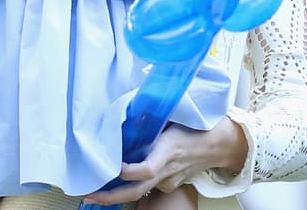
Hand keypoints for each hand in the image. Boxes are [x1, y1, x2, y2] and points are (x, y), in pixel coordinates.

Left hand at [81, 120, 246, 204]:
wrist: (219, 145)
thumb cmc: (196, 127)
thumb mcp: (174, 118)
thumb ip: (152, 120)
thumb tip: (126, 111)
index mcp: (169, 150)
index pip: (148, 169)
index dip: (129, 172)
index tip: (113, 168)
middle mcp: (168, 169)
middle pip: (136, 190)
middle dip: (110, 196)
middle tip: (87, 193)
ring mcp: (169, 181)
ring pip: (141, 191)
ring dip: (117, 192)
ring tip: (95, 189)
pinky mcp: (170, 186)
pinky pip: (150, 187)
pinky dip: (137, 183)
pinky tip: (126, 178)